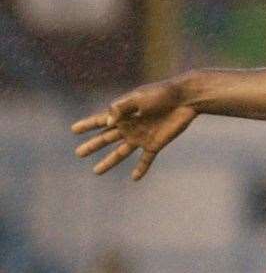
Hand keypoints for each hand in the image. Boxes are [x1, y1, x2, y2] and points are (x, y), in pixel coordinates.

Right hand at [71, 79, 197, 179]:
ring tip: (95, 172)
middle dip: (92, 146)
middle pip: (106, 138)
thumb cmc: (161, 94)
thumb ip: (120, 108)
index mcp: (123, 113)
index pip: (101, 120)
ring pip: (121, 152)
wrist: (186, 98)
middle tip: (78, 153)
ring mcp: (142, 136)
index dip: (87, 125)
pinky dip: (141, 169)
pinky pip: (146, 159)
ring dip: (109, 162)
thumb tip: (107, 123)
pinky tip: (135, 178)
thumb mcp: (138, 97)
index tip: (73, 130)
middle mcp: (130, 126)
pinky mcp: (156, 143)